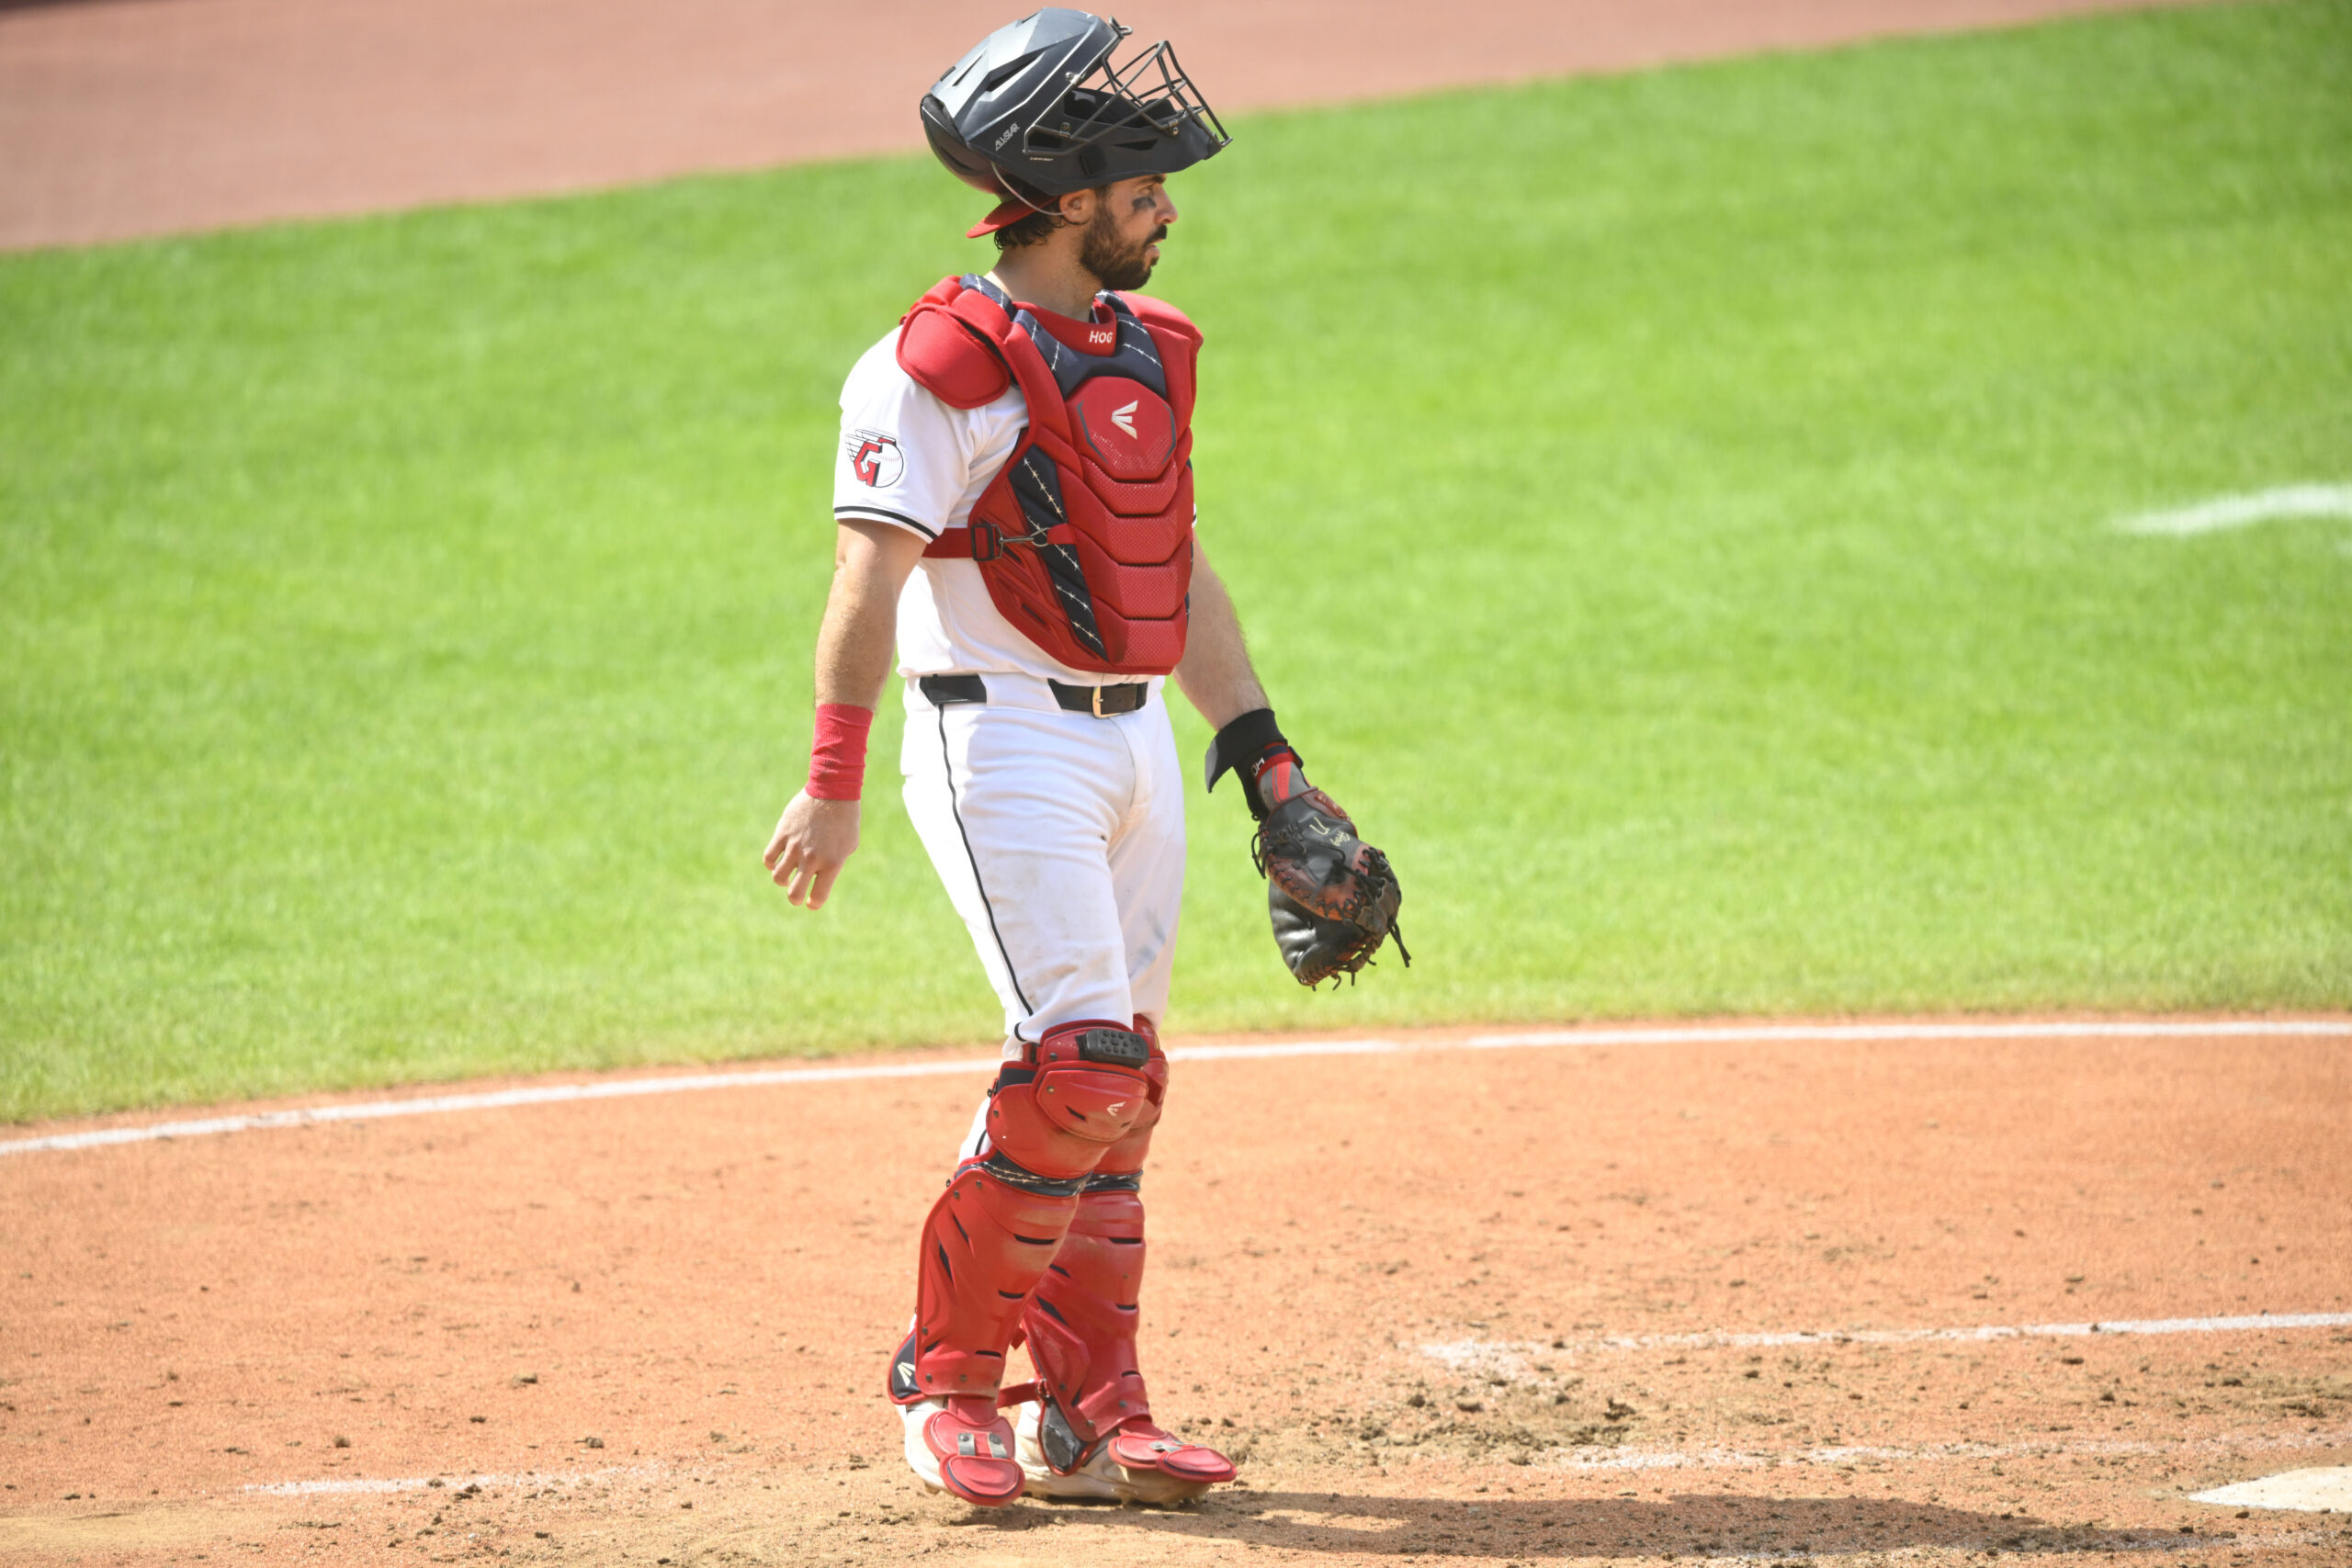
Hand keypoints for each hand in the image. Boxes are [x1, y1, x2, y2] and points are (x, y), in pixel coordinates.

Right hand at [763, 791, 860, 909]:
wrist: (832, 791)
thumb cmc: (845, 819)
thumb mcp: (849, 845)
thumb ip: (835, 863)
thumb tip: (818, 876)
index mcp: (832, 863)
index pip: (818, 896)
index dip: (813, 903)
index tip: (811, 902)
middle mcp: (812, 858)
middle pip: (794, 893)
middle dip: (795, 898)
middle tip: (796, 895)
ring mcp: (795, 846)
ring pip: (778, 876)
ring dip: (782, 880)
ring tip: (787, 875)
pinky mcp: (783, 833)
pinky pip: (769, 857)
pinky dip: (771, 863)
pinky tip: (777, 861)